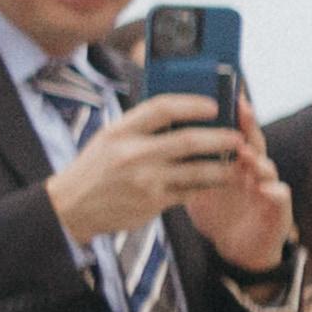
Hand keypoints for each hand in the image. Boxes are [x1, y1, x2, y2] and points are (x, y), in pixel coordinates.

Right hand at [47, 92, 261, 249]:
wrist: (71, 206)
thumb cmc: (96, 168)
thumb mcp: (109, 138)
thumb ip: (140, 126)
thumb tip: (182, 112)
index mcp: (120, 131)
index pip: (161, 109)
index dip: (192, 104)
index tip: (213, 105)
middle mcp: (132, 153)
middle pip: (188, 141)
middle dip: (220, 138)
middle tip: (238, 136)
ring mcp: (145, 180)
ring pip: (197, 171)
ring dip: (223, 165)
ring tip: (239, 160)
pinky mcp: (153, 202)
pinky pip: (190, 191)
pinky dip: (208, 185)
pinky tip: (220, 179)